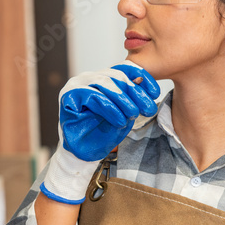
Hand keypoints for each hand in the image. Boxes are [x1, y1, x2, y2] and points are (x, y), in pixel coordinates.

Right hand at [40, 62, 158, 203]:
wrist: (83, 154)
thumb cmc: (102, 133)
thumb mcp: (123, 113)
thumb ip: (131, 98)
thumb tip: (141, 80)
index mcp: (104, 79)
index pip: (124, 69)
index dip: (142, 77)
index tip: (155, 93)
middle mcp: (90, 78)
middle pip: (116, 75)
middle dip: (136, 92)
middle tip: (148, 108)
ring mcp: (78, 85)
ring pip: (105, 83)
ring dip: (123, 99)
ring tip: (134, 114)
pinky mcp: (69, 96)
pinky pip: (93, 96)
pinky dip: (110, 108)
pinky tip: (120, 120)